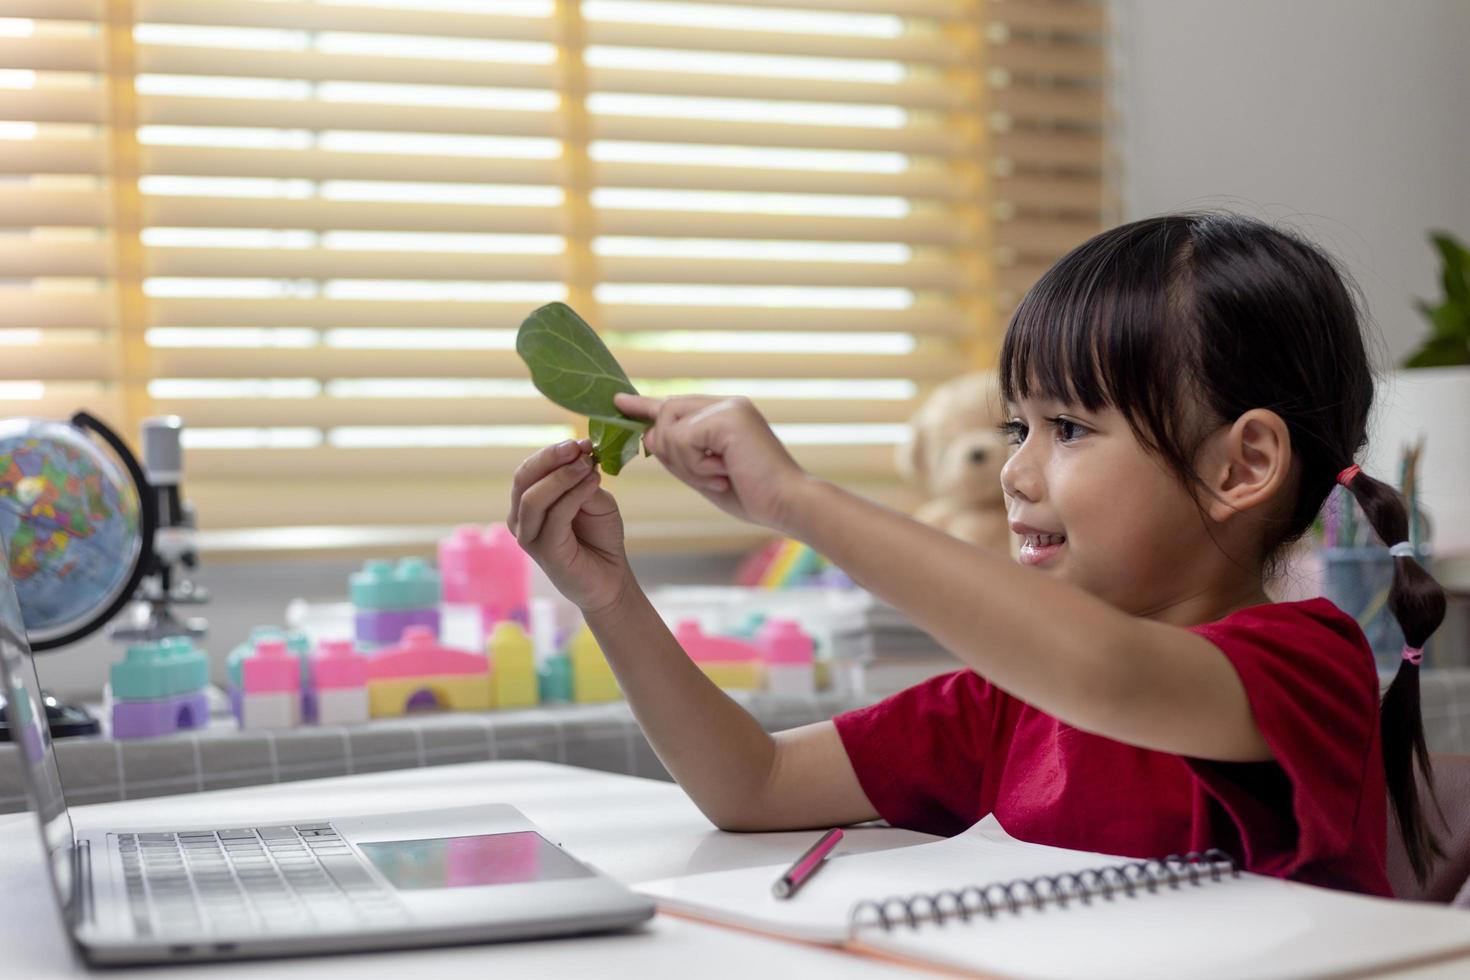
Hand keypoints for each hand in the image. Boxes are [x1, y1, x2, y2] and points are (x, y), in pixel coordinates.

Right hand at [508, 439, 633, 614]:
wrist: (612, 577)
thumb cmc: (600, 537)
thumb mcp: (594, 498)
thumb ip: (582, 480)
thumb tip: (579, 458)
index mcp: (527, 503)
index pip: (529, 470)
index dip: (551, 452)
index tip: (580, 442)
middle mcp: (521, 519)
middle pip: (524, 479)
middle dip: (551, 458)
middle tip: (580, 447)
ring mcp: (529, 537)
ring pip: (534, 497)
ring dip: (562, 476)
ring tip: (588, 465)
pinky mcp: (545, 552)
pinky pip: (555, 516)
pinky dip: (574, 494)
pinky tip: (593, 482)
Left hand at [613, 393, 811, 533]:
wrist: (788, 504)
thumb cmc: (754, 495)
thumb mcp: (705, 475)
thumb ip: (678, 455)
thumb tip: (648, 436)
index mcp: (725, 414)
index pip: (676, 405)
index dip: (645, 405)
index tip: (619, 401)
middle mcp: (726, 404)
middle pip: (666, 414)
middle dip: (671, 451)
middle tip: (707, 476)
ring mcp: (728, 406)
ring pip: (670, 430)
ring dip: (687, 464)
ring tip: (721, 475)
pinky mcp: (727, 417)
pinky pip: (683, 439)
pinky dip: (697, 465)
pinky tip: (724, 472)